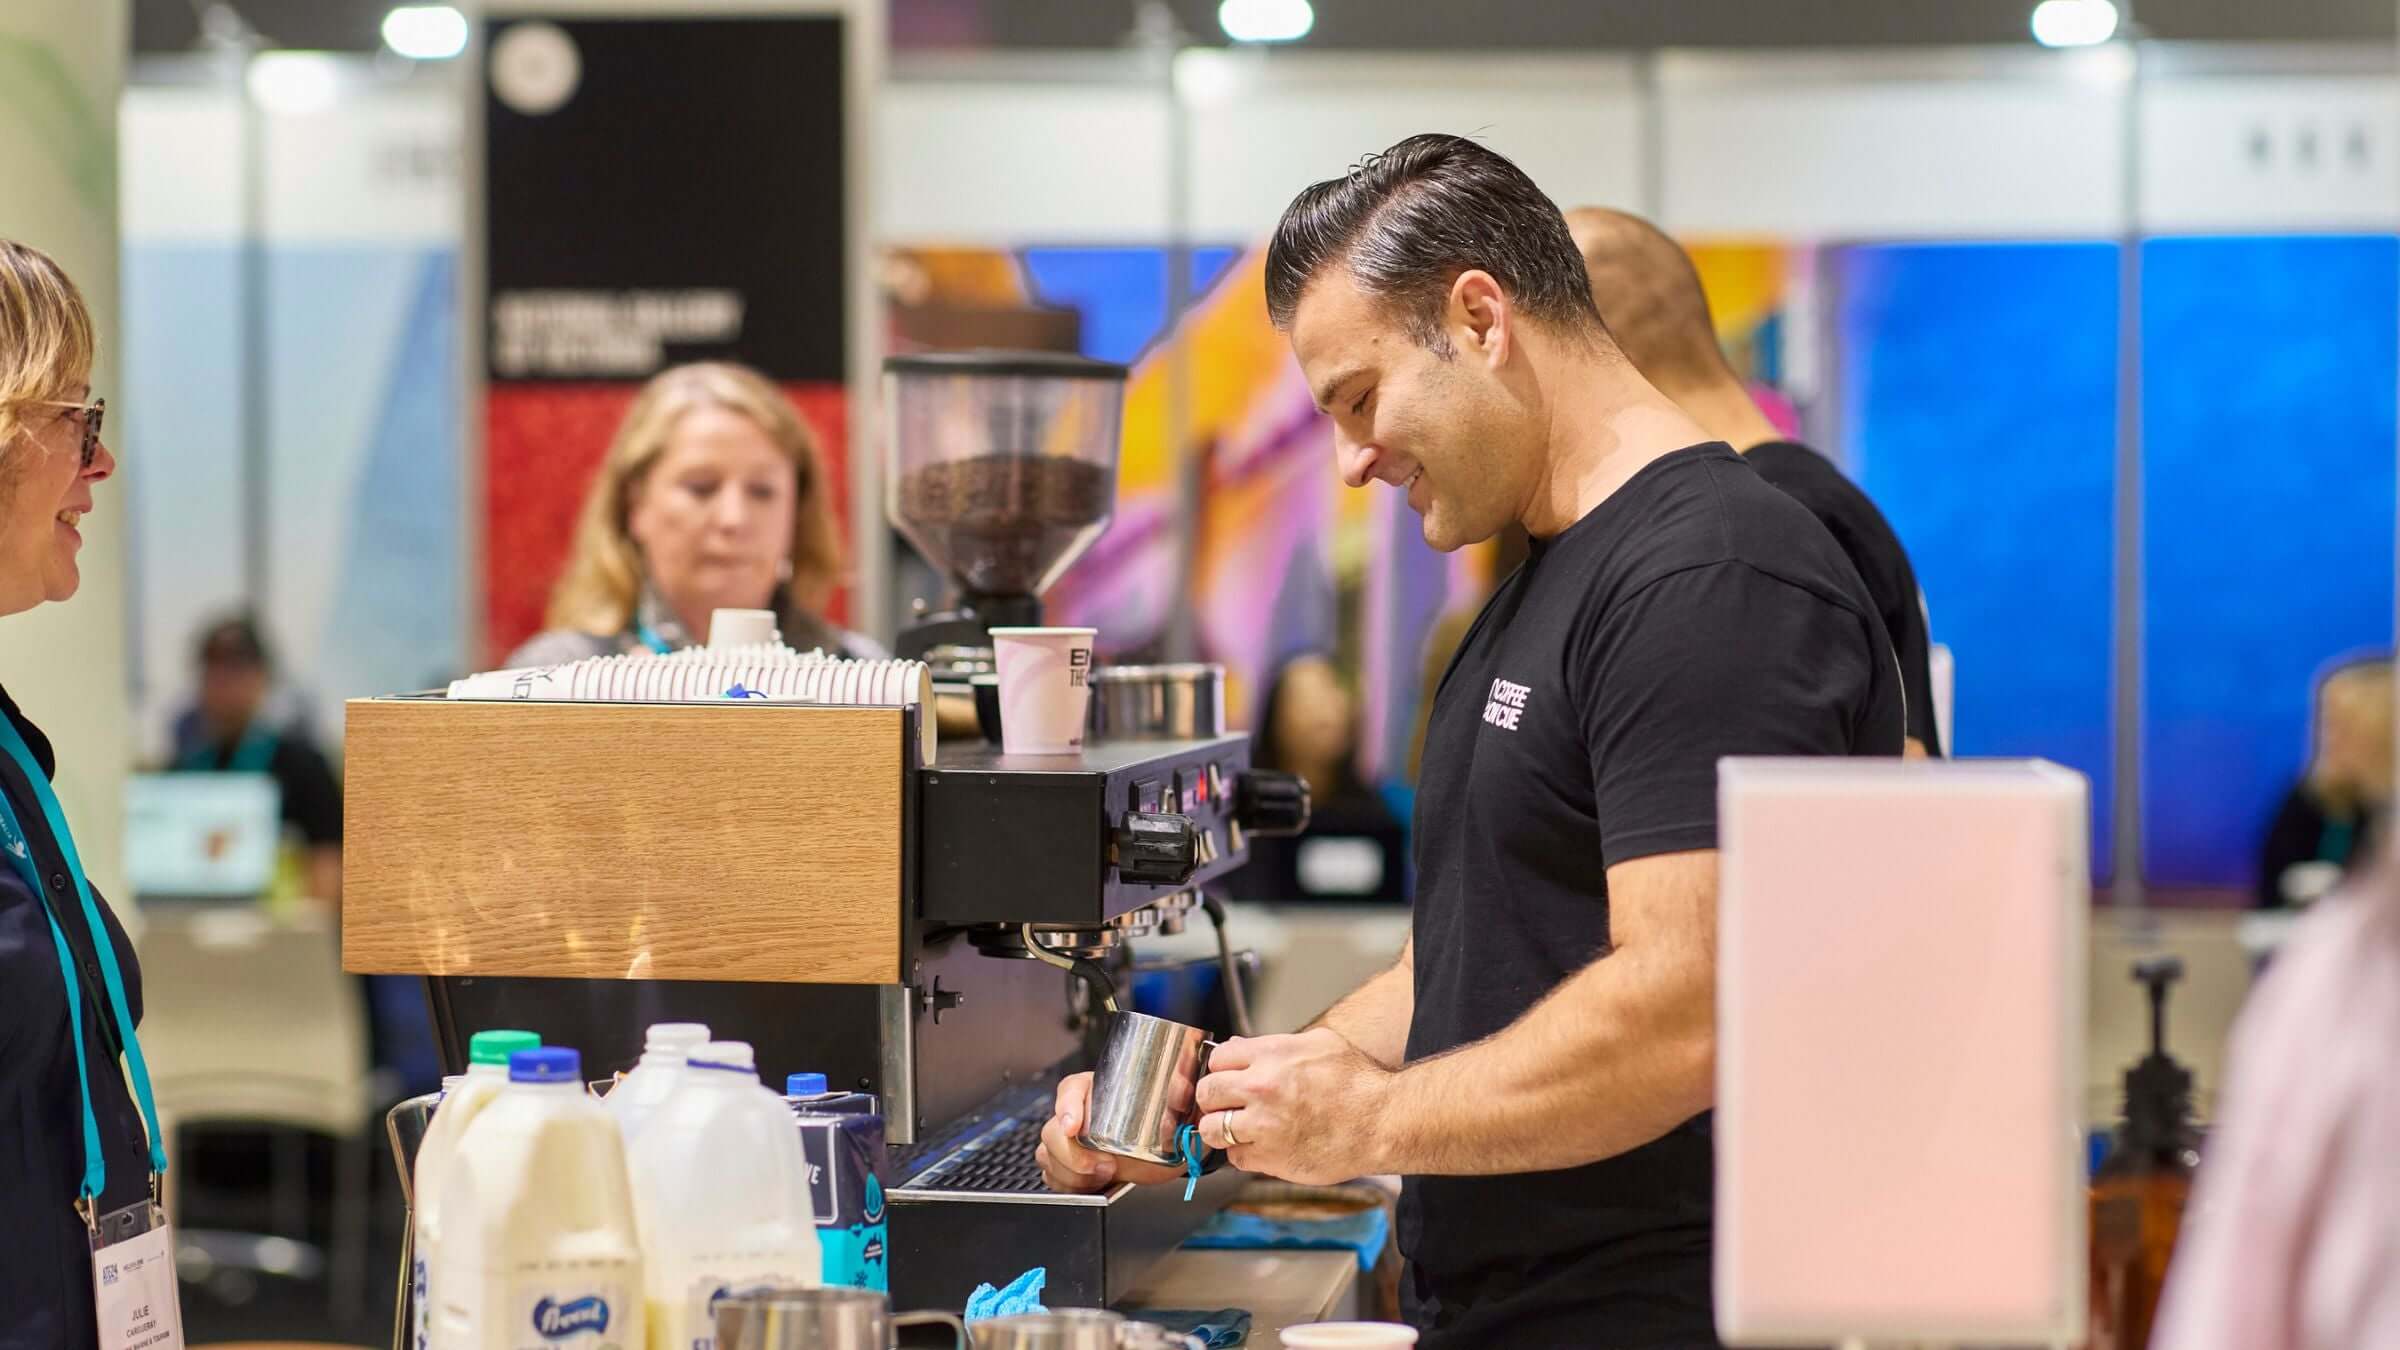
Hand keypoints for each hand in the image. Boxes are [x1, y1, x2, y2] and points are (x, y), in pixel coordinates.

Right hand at [1036, 1072, 1186, 1193]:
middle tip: (1103, 1167)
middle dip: (1072, 1154)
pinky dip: (1069, 1186)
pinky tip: (1091, 1186)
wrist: (1165, 1156)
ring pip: (1049, 1155)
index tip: (1073, 1126)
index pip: (1071, 1089)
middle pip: (1053, 1130)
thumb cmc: (1167, 1127)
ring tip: (1102, 1179)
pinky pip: (1053, 1177)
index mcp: (1099, 1089)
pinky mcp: (1069, 1166)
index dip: (1067, 1107)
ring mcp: (1070, 1141)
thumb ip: (1188, 1102)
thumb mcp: (1179, 1113)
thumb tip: (1204, 1102)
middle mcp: (1079, 1113)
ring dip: (1071, 1174)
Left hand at [1194, 1028, 1398, 1185]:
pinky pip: (1236, 1159)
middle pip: (1207, 1093)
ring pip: (1211, 1130)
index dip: (1221, 1069)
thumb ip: (1275, 1044)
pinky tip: (1260, 1147)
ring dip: (1220, 1130)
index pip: (1217, 1059)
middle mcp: (1261, 1089)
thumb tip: (1241, 1047)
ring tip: (1236, 1129)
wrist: (1382, 1122)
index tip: (1227, 1078)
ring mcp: (1263, 1126)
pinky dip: (1243, 1155)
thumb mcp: (1320, 1043)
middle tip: (1225, 1104)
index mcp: (1271, 1056)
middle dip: (1213, 1099)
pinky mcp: (1270, 1158)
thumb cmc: (1358, 1082)